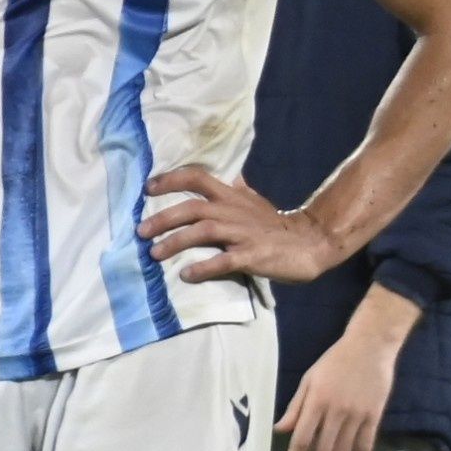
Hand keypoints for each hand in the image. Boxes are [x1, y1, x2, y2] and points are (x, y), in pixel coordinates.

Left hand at [140, 165, 342, 284]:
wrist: (310, 243)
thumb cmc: (277, 225)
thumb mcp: (256, 202)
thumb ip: (240, 191)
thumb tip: (232, 176)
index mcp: (232, 197)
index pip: (197, 178)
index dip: (171, 180)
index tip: (148, 188)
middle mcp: (233, 211)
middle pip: (192, 208)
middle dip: (163, 218)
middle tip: (141, 231)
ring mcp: (242, 234)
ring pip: (203, 231)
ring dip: (175, 242)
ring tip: (155, 254)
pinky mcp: (252, 256)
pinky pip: (223, 261)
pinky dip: (203, 268)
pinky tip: (186, 274)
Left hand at [281, 328, 401, 450]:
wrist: (370, 346)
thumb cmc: (335, 361)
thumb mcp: (309, 379)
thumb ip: (295, 407)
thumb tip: (280, 430)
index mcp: (316, 402)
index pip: (302, 439)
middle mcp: (335, 412)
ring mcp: (357, 415)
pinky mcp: (374, 416)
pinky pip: (366, 445)